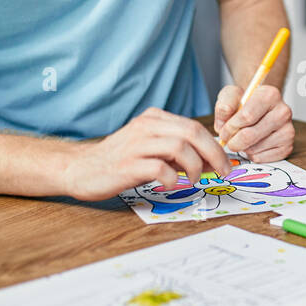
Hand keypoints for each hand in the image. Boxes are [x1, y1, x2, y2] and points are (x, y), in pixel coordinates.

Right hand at [60, 107, 231, 200]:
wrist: (80, 169)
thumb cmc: (119, 161)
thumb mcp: (151, 148)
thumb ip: (177, 151)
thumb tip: (211, 161)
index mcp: (154, 119)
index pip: (194, 127)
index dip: (215, 146)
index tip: (225, 164)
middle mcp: (146, 127)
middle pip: (192, 132)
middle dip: (214, 154)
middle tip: (222, 172)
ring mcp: (136, 145)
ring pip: (180, 147)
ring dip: (194, 167)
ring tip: (193, 180)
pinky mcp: (127, 165)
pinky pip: (160, 169)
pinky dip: (172, 179)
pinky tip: (171, 185)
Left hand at [213, 83, 293, 161]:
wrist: (259, 110)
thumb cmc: (244, 103)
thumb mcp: (231, 96)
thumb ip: (224, 105)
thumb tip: (224, 119)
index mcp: (270, 95)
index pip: (247, 116)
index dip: (230, 127)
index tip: (224, 130)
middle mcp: (283, 112)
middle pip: (249, 135)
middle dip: (233, 141)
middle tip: (229, 140)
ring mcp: (288, 130)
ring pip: (254, 149)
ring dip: (242, 148)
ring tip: (242, 140)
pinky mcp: (287, 147)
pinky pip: (261, 158)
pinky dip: (251, 155)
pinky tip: (251, 146)